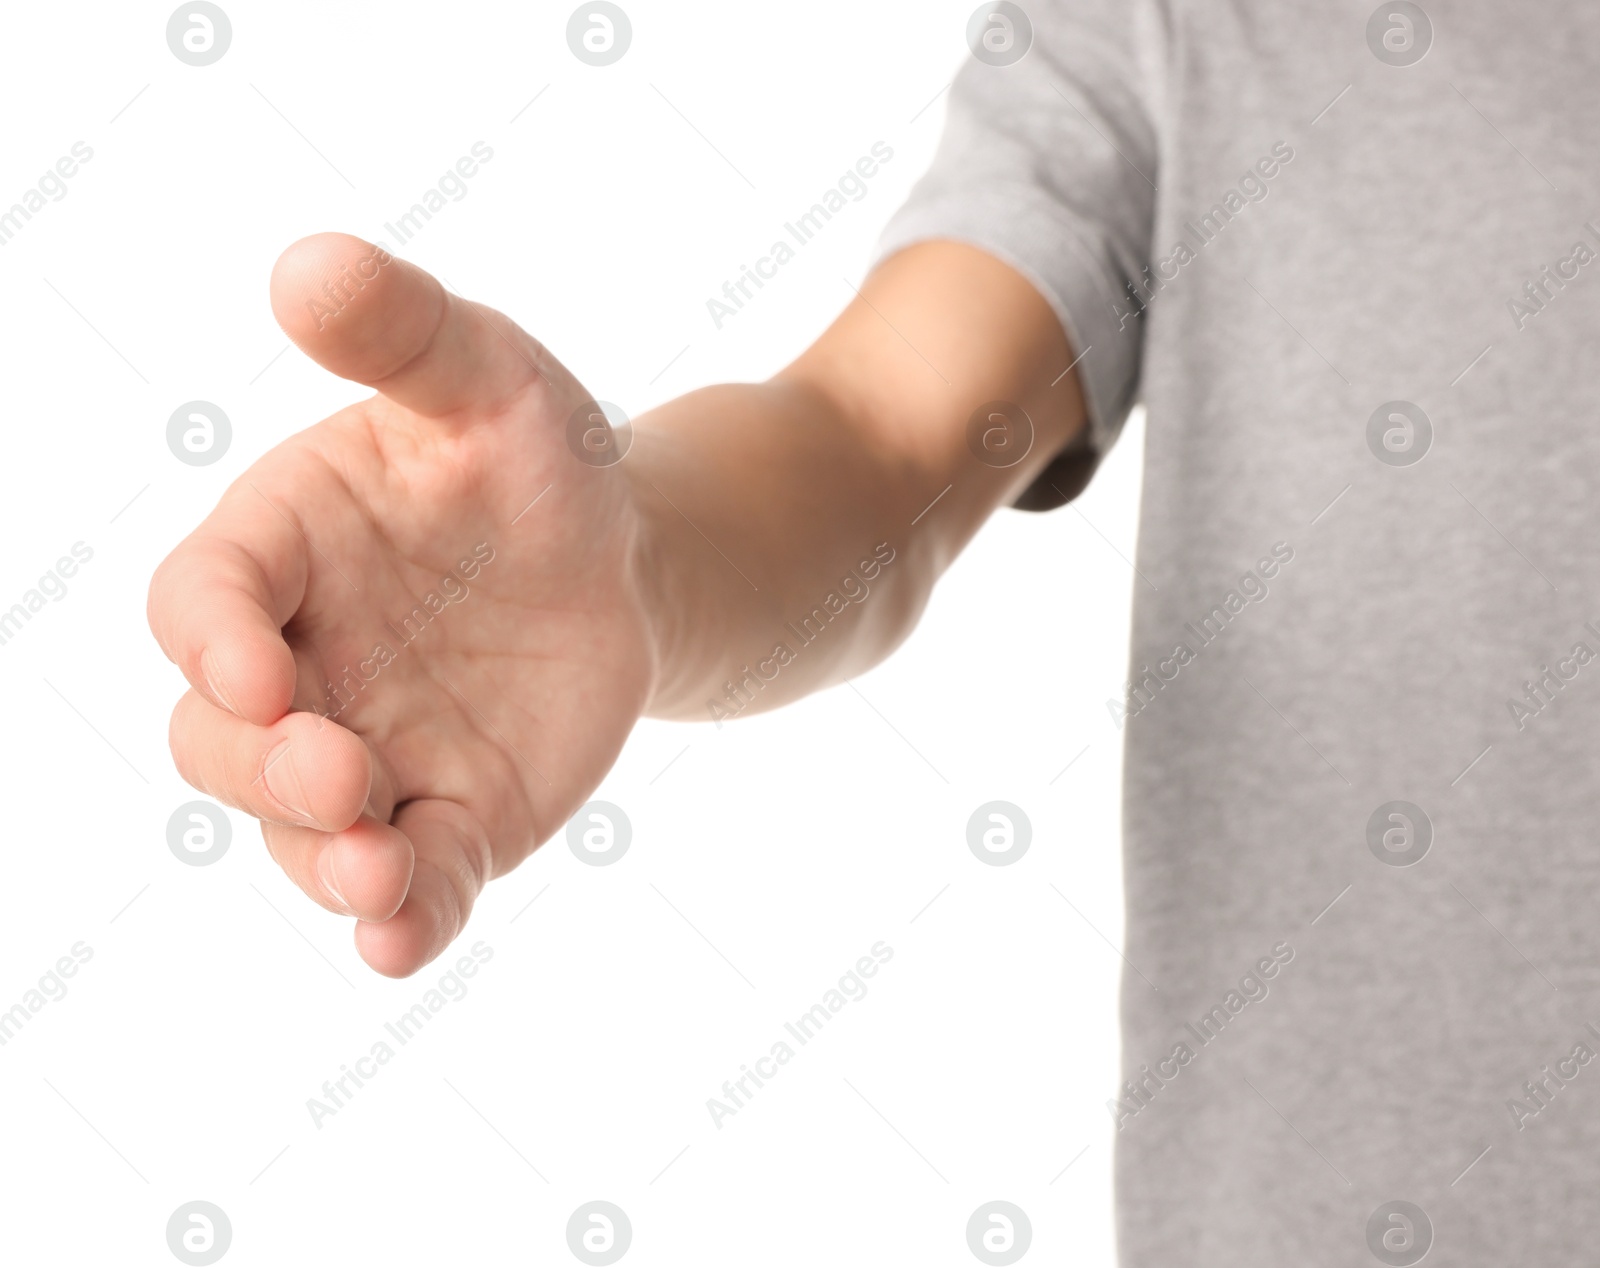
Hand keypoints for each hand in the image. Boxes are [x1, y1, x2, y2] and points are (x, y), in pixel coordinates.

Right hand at [149, 234, 657, 975]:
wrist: (621, 556)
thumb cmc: (534, 455)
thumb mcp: (489, 373)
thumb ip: (406, 331)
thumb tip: (309, 265)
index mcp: (280, 548)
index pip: (204, 598)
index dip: (213, 637)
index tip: (260, 668)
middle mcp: (299, 663)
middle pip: (222, 737)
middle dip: (266, 764)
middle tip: (340, 770)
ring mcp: (367, 750)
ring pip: (302, 828)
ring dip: (324, 858)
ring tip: (376, 872)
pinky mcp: (443, 817)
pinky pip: (407, 882)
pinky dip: (400, 921)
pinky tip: (406, 944)